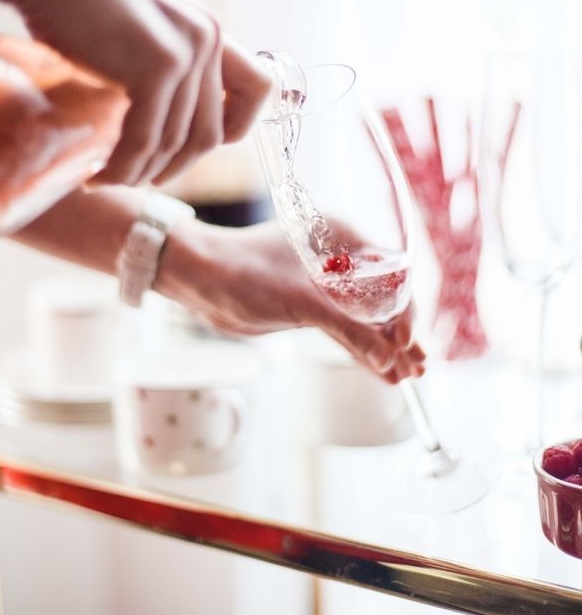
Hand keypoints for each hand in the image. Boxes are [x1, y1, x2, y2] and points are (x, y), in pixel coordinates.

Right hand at [0, 0, 270, 186]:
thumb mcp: (144, 31)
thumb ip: (167, 67)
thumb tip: (167, 125)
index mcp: (211, 30)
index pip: (259, 88)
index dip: (237, 127)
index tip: (196, 148)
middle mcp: (208, 39)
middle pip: (211, 133)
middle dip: (175, 167)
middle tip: (140, 179)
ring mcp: (186, 52)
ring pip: (175, 143)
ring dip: (141, 173)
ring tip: (109, 180)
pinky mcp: (155, 66)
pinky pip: (145, 138)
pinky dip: (123, 166)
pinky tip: (98, 175)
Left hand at [158, 220, 425, 383]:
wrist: (197, 278)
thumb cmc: (244, 273)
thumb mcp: (302, 301)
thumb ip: (348, 329)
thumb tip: (388, 358)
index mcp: (343, 238)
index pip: (390, 274)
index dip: (404, 310)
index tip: (406, 341)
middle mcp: (339, 259)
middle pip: (382, 298)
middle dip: (400, 333)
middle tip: (418, 366)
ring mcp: (324, 284)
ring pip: (364, 317)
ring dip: (384, 346)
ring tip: (408, 376)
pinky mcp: (309, 306)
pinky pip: (345, 329)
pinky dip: (362, 349)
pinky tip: (381, 372)